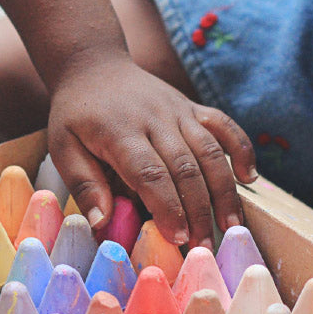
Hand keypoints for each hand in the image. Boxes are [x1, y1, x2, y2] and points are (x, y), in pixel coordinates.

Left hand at [46, 55, 257, 248]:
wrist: (93, 67)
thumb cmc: (76, 114)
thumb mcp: (63, 146)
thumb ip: (84, 183)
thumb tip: (102, 222)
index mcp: (120, 131)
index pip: (150, 173)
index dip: (168, 207)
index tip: (178, 238)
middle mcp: (154, 119)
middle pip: (185, 167)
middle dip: (198, 210)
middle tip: (204, 246)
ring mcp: (177, 110)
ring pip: (209, 150)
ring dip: (224, 189)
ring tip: (231, 225)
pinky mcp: (191, 106)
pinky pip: (224, 125)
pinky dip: (241, 148)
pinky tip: (249, 178)